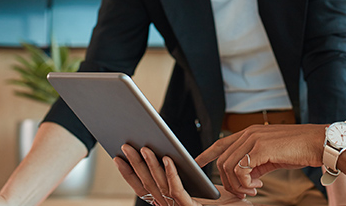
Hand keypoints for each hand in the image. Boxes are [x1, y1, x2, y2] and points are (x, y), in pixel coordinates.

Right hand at [114, 144, 253, 205]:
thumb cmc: (227, 205)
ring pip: (159, 186)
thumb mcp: (205, 187)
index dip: (129, 173)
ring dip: (150, 165)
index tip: (118, 156)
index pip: (143, 188)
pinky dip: (172, 174)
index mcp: (171, 203)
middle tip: (125, 145)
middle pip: (147, 185)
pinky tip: (168, 158)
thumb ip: (187, 175)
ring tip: (144, 147)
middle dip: (134, 164)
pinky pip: (178, 191)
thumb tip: (169, 154)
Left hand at [195, 124, 325, 197]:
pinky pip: (241, 170)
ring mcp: (253, 139)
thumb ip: (256, 162)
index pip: (221, 142)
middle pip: (222, 160)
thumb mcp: (272, 156)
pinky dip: (245, 183)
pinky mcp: (260, 148)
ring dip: (238, 185)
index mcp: (250, 132)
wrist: (318, 143)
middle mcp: (249, 133)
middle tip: (244, 191)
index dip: (207, 153)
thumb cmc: (299, 149)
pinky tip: (258, 185)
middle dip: (228, 181)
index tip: (197, 162)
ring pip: (229, 167)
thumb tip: (246, 176)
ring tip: (252, 189)